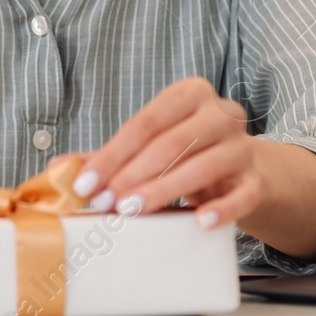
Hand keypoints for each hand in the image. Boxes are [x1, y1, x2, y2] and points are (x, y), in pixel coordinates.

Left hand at [56, 76, 262, 231]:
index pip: (144, 124)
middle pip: (170, 144)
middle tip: (105, 202)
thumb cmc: (187, 153)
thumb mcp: (151, 147)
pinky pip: (241, 196)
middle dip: (131, 174)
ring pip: (201, 167)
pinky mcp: (257, 181)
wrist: (245, 170)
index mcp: (190, 94)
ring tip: (131, 210)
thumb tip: (58, 169)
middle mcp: (221, 113)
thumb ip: (108, 156)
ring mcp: (242, 147)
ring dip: (163, 190)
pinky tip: (200, 222)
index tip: (85, 184)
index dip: (111, 155)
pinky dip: (221, 209)